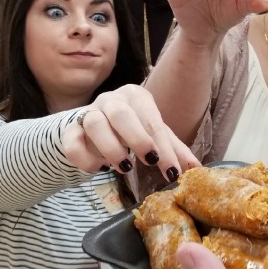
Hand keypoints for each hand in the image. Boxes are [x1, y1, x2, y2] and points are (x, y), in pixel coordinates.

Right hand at [61, 84, 199, 181]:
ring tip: (124, 167)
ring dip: (110, 147)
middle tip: (148, 161)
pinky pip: (71, 141)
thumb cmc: (132, 129)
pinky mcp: (69, 130)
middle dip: (137, 138)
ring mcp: (88, 112)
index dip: (164, 149)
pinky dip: (84, 158)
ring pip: (94, 123)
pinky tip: (98, 169)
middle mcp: (111, 100)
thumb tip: (198, 169)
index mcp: (136, 96)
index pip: (153, 122)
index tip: (172, 172)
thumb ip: (174, 151)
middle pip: (121, 114)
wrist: (93, 129)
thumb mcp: (156, 137)